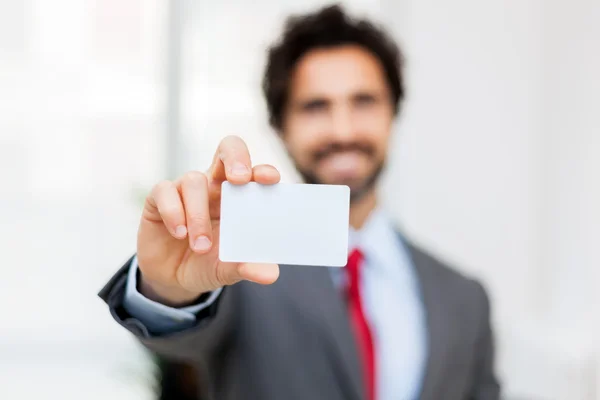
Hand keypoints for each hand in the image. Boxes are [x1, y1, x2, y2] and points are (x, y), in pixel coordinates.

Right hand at [136, 135, 280, 306]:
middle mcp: (214, 185)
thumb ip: (247, 267)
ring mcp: (187, 189)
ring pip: (194, 180)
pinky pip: (165, 191)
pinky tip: (180, 234)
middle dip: (235, 158)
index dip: (262, 170)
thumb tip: (271, 274)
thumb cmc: (209, 263)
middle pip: (227, 149)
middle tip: (240, 179)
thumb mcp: (229, 270)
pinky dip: (173, 212)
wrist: (173, 279)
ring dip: (198, 214)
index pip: (254, 172)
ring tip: (201, 246)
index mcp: (239, 197)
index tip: (271, 180)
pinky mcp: (159, 198)